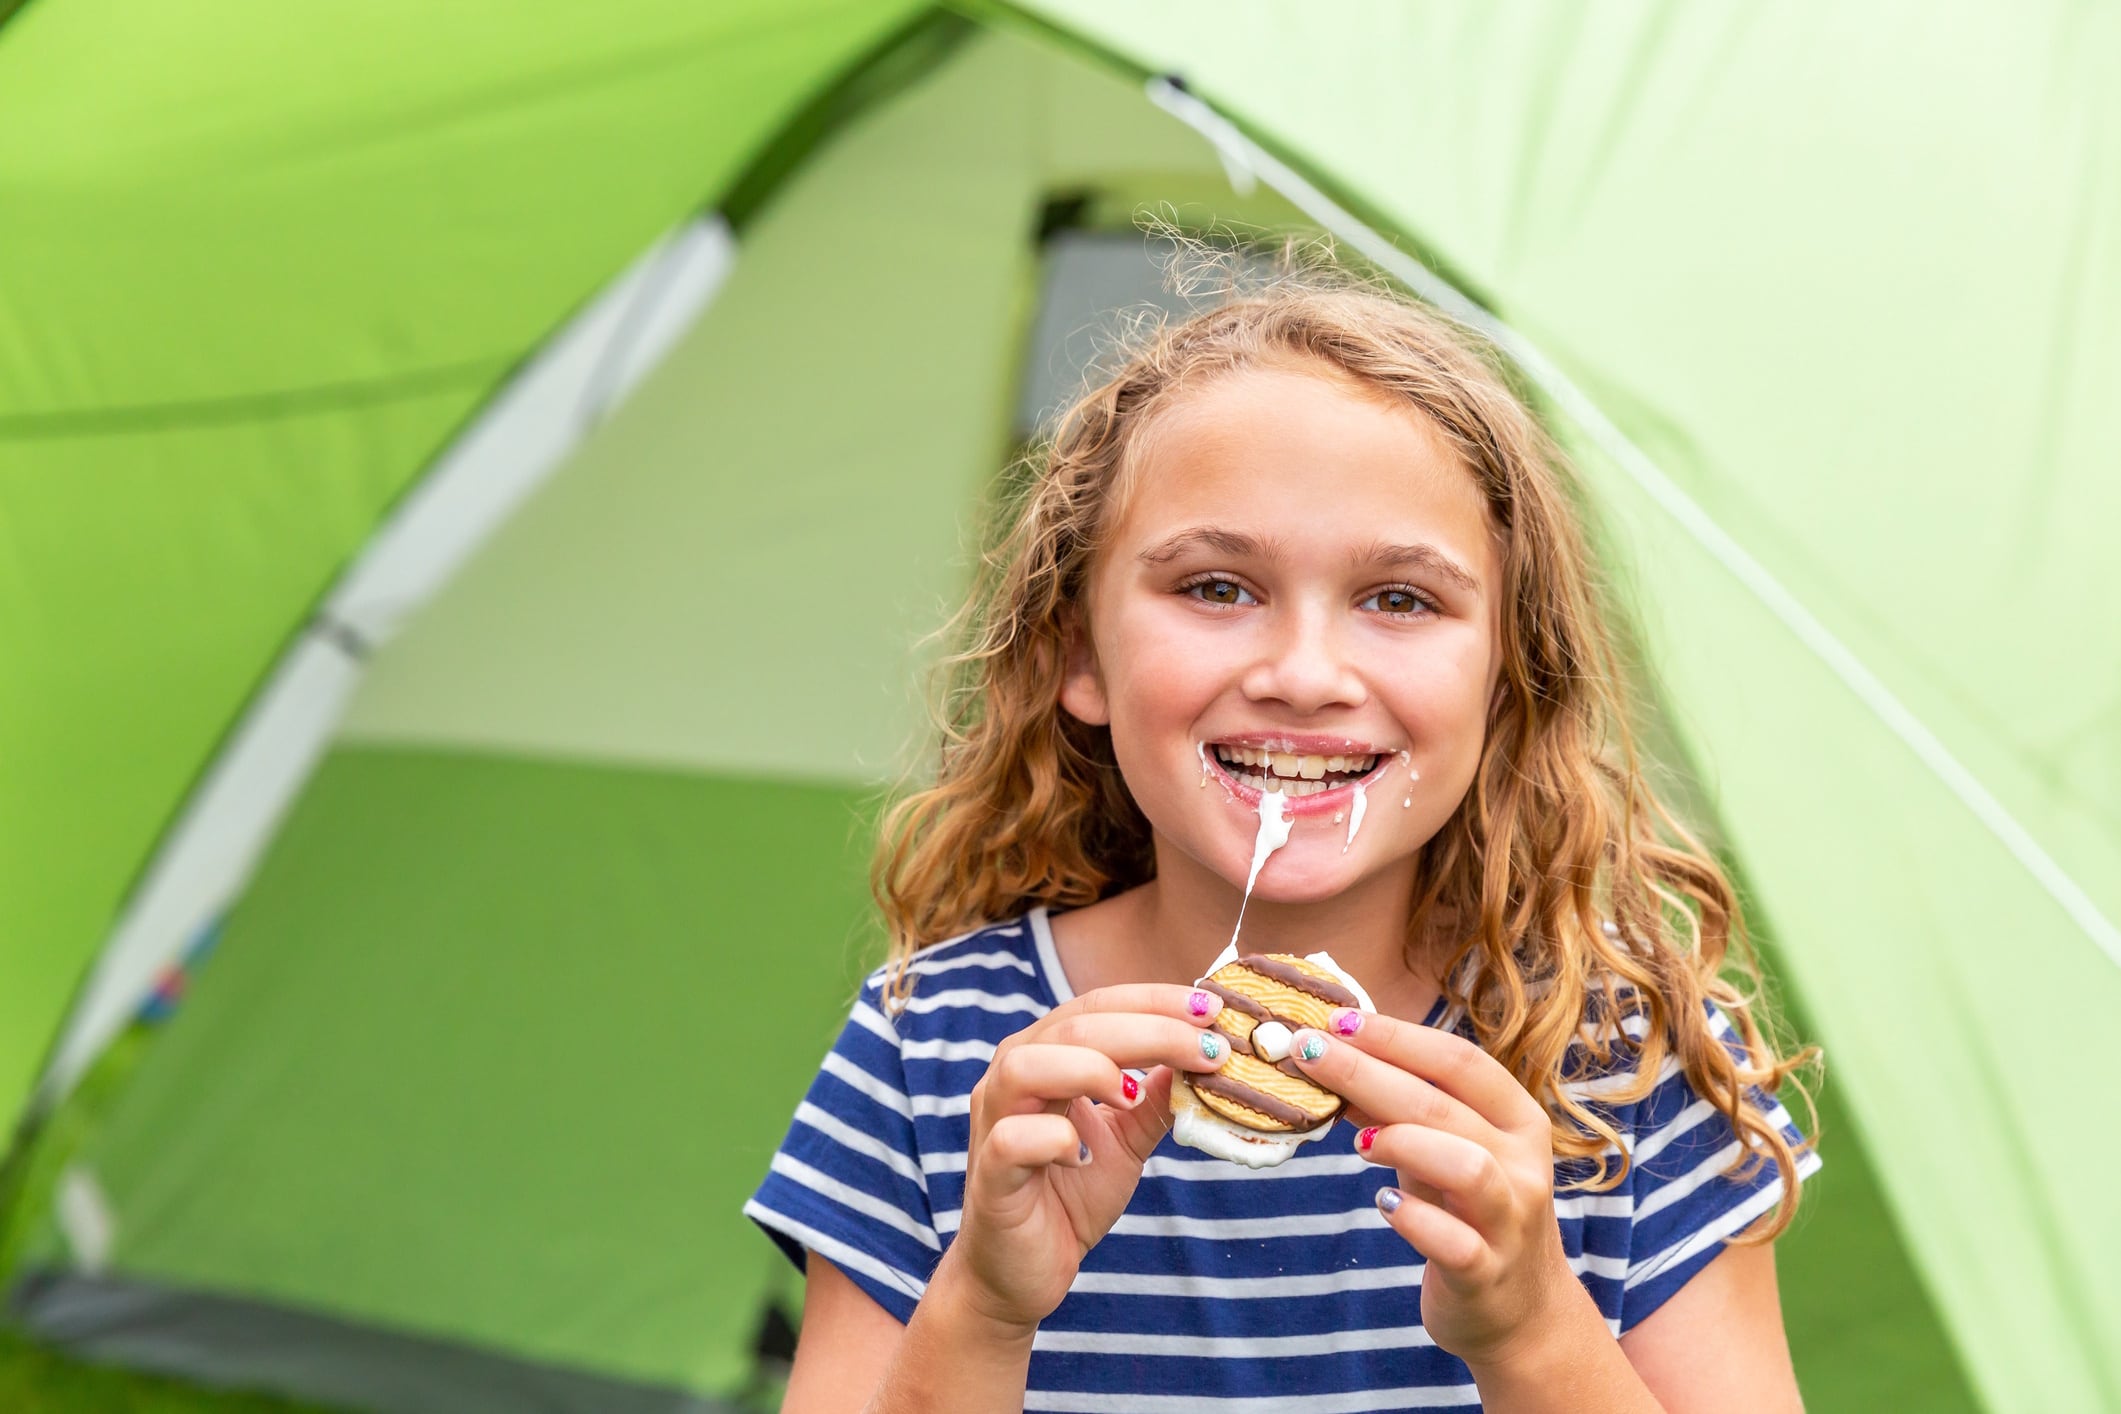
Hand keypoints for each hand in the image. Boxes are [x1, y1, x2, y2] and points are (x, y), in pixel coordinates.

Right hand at [945, 984, 1231, 1333]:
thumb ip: (1158, 1100)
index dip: (1155, 1000)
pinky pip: (1012, 1140)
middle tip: (1207, 1048)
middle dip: (1148, 1030)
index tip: (1212, 1008)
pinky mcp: (989, 1174)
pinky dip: (1052, 1136)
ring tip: (1135, 1094)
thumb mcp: (1127, 1141)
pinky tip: (1082, 1152)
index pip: (1097, 1005)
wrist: (1022, 1271)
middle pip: (1073, 1026)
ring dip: (1091, 1068)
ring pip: (1027, 1065)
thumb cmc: (1068, 1195)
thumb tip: (1207, 1056)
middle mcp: (1012, 1077)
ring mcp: (994, 1122)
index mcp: (1045, 1055)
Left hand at [1287, 1009, 1585, 1369]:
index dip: (1397, 1036)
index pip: (1460, 1060)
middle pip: (1444, 1104)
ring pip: (1465, 1166)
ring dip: (1401, 1142)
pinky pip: (1453, 1241)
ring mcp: (1510, 1221)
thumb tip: (1333, 1060)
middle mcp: (1523, 1164)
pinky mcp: (1487, 1274)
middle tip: (1307, 1053)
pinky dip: (1412, 1218)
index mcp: (1517, 1120)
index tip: (1337, 1019)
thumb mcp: (1442, 1154)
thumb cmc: (1473, 1215)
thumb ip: (1398, 1113)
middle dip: (1367, 1072)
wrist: (1523, 1314)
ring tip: (1355, 1143)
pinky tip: (1382, 1204)